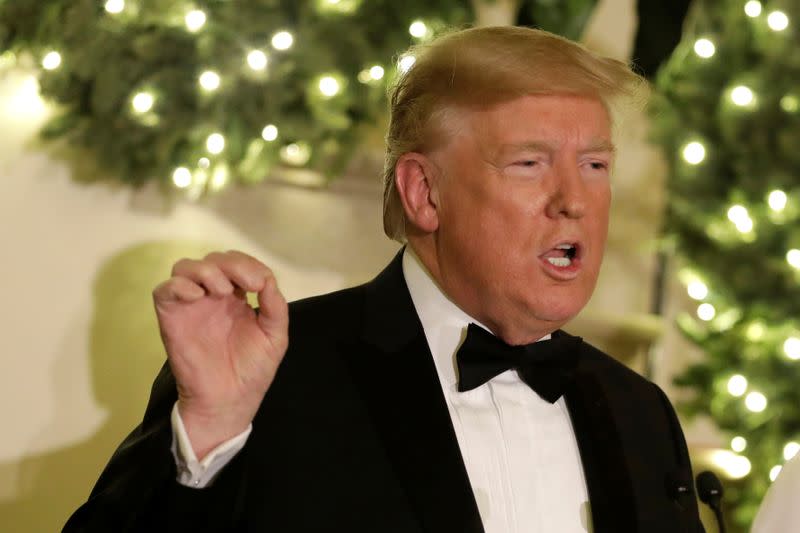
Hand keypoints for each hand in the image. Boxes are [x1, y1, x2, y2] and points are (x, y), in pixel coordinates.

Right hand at [152, 250, 287, 458]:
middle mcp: (211, 296)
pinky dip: (178, 285)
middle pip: (214, 260)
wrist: (229, 401)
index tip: (260, 284)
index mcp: (237, 297)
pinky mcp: (171, 318)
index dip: (249, 265)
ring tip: (222, 291)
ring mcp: (190, 305)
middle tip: (247, 285)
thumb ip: (275, 307)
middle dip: (232, 264)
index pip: (238, 264)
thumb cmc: (252, 370)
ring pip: (185, 267)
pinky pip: (163, 290)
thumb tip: (268, 279)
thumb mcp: (274, 336)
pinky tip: (197, 296)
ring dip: (206, 270)